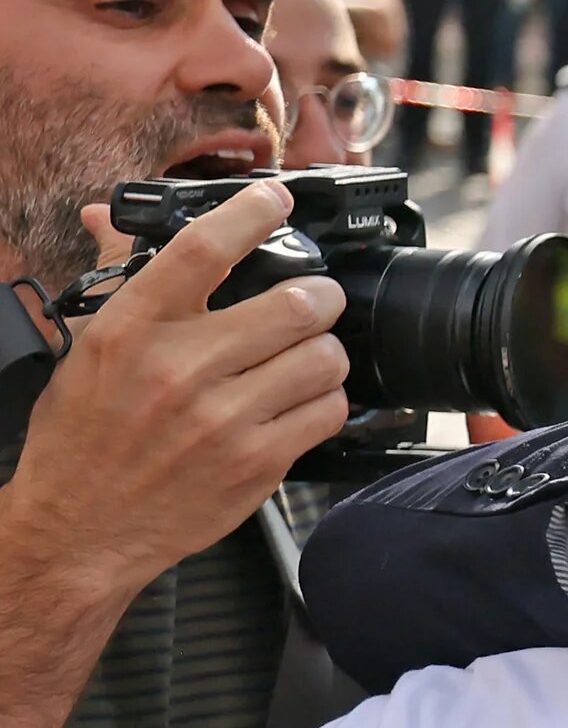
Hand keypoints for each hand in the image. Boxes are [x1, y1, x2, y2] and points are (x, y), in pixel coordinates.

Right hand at [0, 181, 346, 603]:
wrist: (80, 529)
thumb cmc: (82, 438)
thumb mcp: (87, 348)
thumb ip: (118, 278)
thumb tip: (106, 215)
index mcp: (131, 330)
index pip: (203, 249)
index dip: (251, 213)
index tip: (275, 198)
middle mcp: (180, 369)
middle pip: (295, 303)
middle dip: (319, 295)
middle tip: (315, 299)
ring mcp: (224, 419)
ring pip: (324, 357)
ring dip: (326, 351)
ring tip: (307, 356)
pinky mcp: (258, 462)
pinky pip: (328, 411)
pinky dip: (327, 401)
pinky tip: (303, 402)